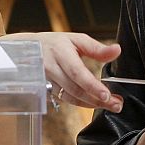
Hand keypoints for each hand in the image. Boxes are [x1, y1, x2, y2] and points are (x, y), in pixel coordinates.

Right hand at [2, 32, 122, 111]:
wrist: (27, 50)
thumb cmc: (55, 44)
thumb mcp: (76, 39)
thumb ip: (97, 48)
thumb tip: (117, 50)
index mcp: (60, 53)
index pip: (77, 73)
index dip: (92, 86)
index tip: (107, 95)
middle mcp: (52, 68)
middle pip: (75, 89)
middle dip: (97, 100)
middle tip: (116, 104)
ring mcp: (48, 82)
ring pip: (71, 98)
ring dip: (92, 104)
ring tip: (110, 105)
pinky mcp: (48, 91)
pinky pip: (67, 100)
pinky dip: (82, 103)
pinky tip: (95, 102)